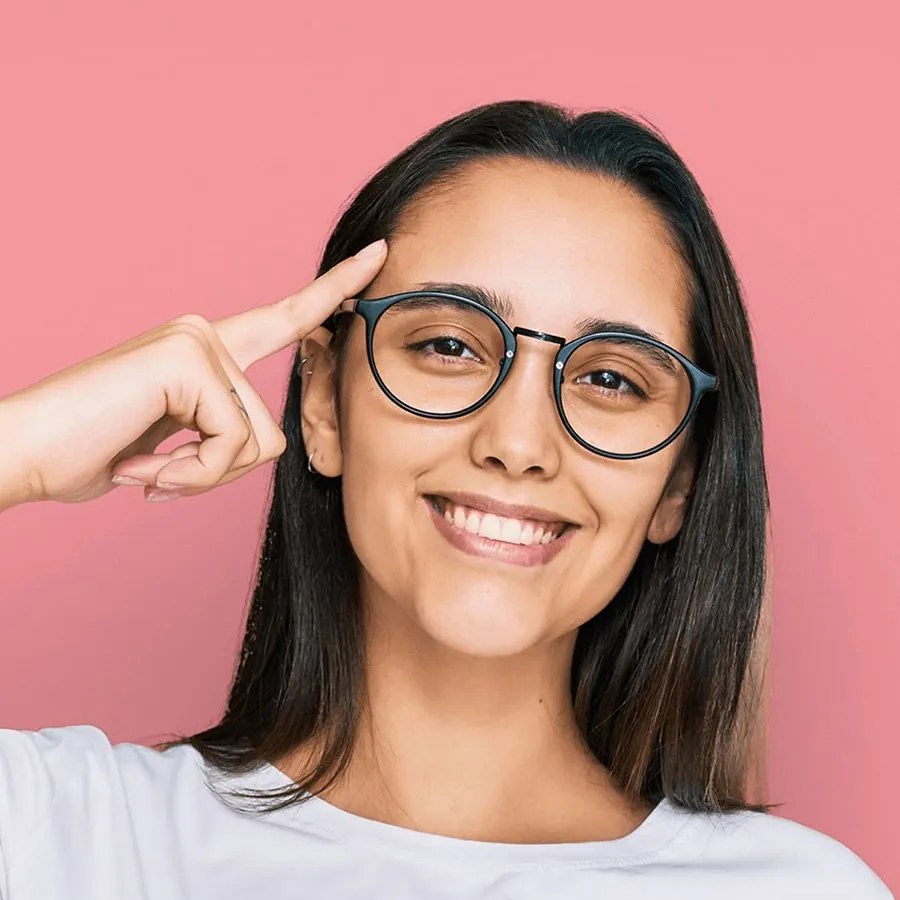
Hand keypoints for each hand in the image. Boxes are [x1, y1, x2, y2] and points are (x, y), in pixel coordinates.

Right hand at [2, 239, 386, 504]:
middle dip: (221, 472)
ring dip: (200, 477)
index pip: (285, 320)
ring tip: (145, 469)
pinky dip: (190, 476)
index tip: (378, 257)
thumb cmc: (95, 452)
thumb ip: (222, 433)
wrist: (23, 453)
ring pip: (256, 443)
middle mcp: (205, 335)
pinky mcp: (187, 360)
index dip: (333, 293)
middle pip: (273, 429)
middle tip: (160, 475)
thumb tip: (258, 441)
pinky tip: (140, 469)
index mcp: (206, 350)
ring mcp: (196, 341)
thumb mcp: (176, 446)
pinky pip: (231, 445)